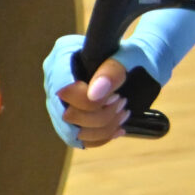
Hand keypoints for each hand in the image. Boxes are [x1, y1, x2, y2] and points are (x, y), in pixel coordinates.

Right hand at [42, 34, 143, 148]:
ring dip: (103, 129)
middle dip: (99, 117)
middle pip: (65, 114)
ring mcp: (59, 99)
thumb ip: (111, 71)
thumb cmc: (134, 56)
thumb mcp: (129, 57)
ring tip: (123, 114)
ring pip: (71, 131)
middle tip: (123, 104)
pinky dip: (100, 138)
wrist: (139, 64)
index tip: (116, 96)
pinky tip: (118, 128)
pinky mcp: (69, 115)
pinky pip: (76, 138)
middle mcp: (54, 78)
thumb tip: (93, 94)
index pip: (62, 89)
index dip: (87, 102)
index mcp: (63, 55)